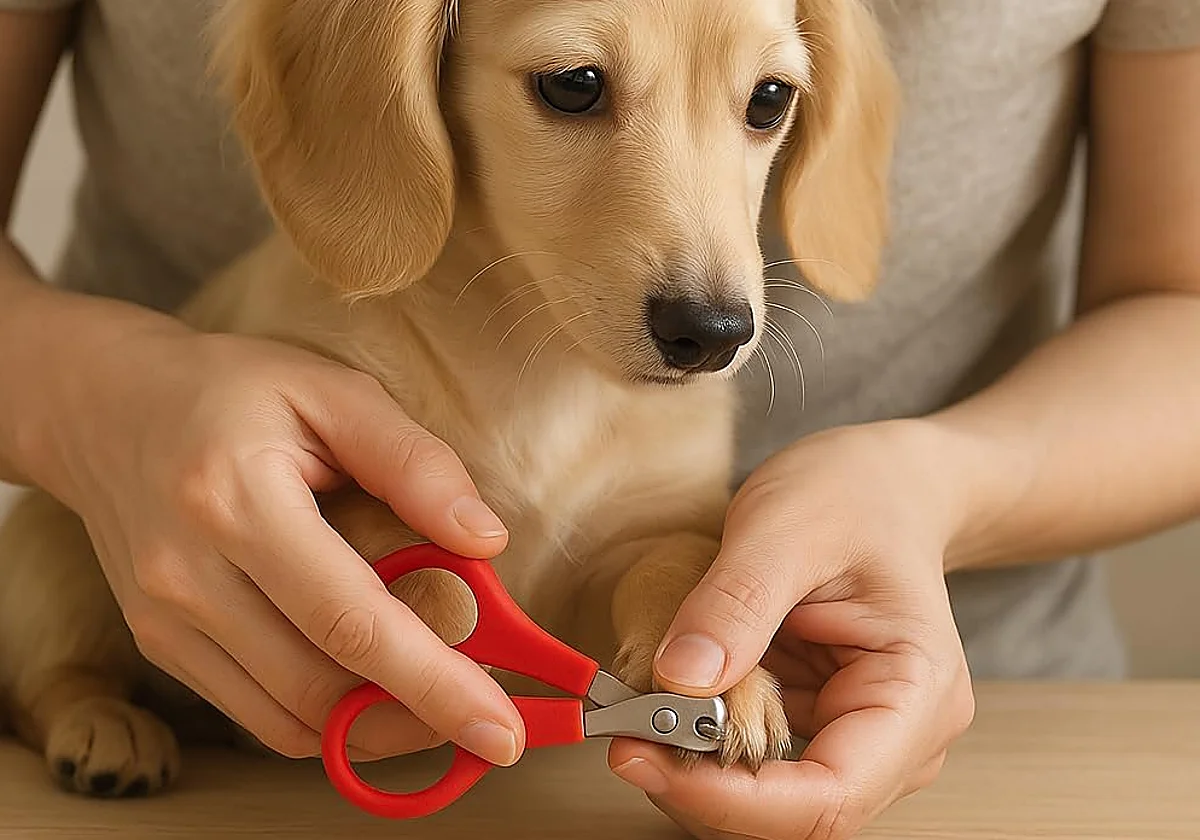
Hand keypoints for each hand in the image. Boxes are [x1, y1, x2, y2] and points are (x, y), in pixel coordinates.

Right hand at [23, 303, 523, 763]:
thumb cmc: (234, 390)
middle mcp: (187, 576)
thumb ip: (413, 462)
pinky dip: (326, 723)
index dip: (433, 683)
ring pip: (288, 721)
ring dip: (378, 731)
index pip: (349, 620)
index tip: (500, 729)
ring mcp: (164, 620)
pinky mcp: (161, 644)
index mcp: (235, 501)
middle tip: (492, 722)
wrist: (103, 408)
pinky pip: (257, 716)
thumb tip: (487, 540)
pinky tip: (376, 696)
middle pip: (319, 688)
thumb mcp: (333, 390)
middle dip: (420, 720)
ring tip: (444, 706)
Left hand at [608, 421, 974, 838]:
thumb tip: (680, 680)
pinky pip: (753, 757)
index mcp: (917, 695)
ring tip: (639, 710)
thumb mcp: (786, 527)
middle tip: (624, 731)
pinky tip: (665, 701)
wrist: (883, 483)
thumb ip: (736, 603)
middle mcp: (898, 736)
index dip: (734, 800)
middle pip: (795, 811)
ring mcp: (856, 734)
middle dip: (701, 785)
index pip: (831, 795)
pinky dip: (701, 741)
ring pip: (766, 796)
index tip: (645, 758)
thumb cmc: (856, 494)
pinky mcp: (816, 721)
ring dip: (695, 768)